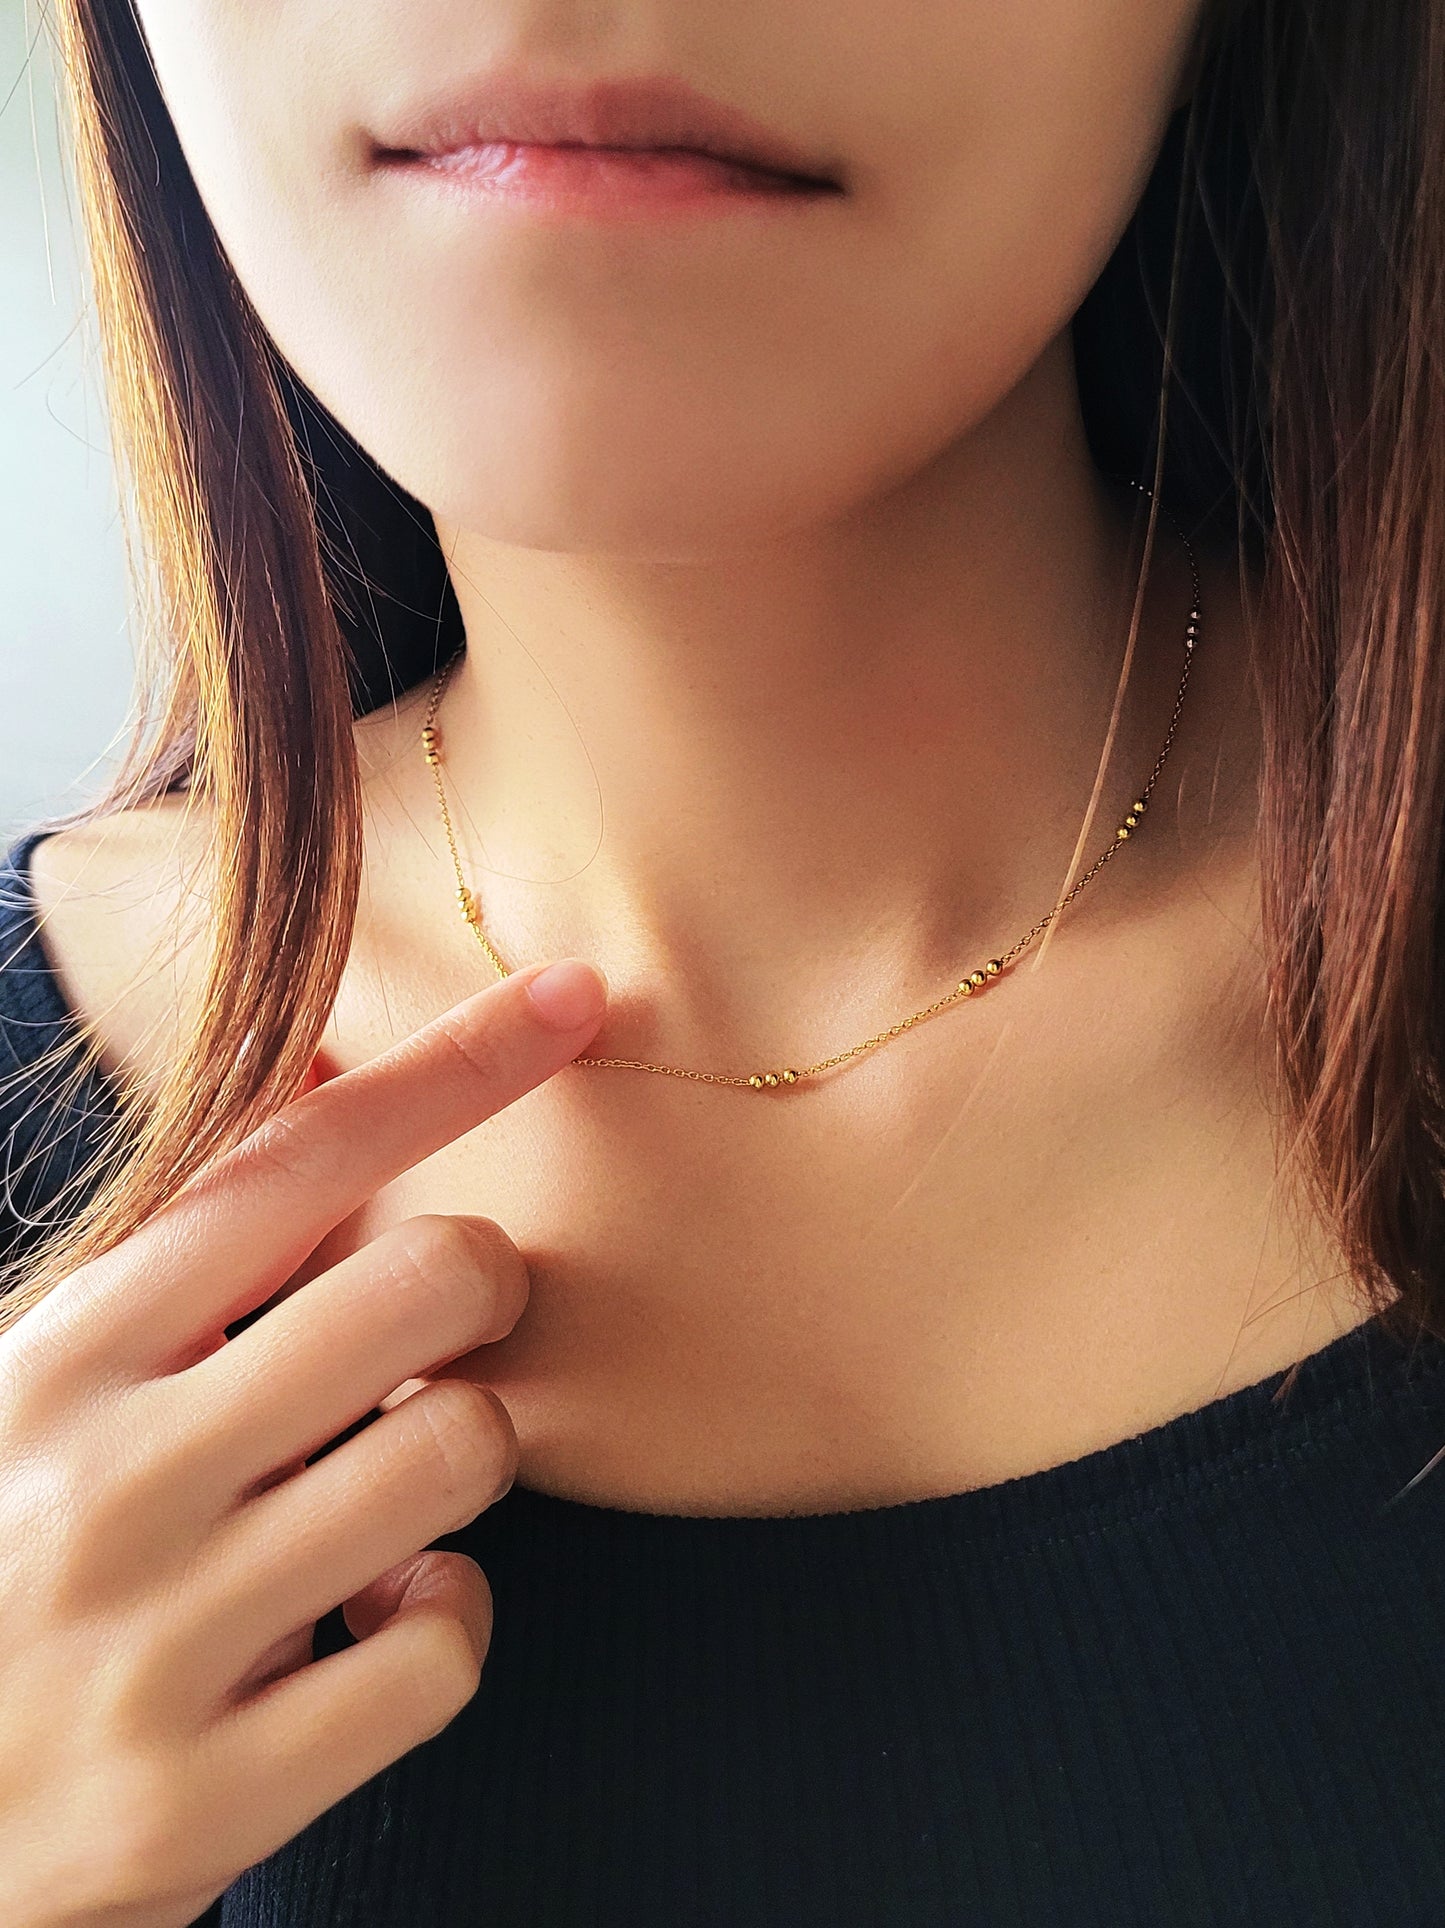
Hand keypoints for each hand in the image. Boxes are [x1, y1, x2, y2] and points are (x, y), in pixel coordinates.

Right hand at [0, 958, 607, 1927]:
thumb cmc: (13, 1562)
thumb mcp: (58, 1384)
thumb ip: (191, 1260)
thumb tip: (336, 1063)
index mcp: (65, 1352)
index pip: (292, 1161)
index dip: (453, 1065)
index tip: (573, 998)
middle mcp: (103, 1479)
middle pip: (423, 1282)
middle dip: (480, 1289)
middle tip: (448, 1332)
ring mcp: (153, 1641)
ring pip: (459, 1451)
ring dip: (465, 1458)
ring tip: (391, 1492)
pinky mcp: (203, 1794)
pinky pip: (443, 1648)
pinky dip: (445, 1618)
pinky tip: (379, 1619)